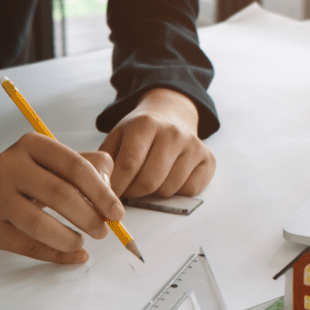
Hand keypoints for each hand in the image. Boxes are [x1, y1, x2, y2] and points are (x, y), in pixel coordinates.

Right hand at [0, 136, 123, 263]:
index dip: (101, 192)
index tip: (117, 212)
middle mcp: (10, 166)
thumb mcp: (53, 161)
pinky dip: (56, 255)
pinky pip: (27, 246)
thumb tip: (111, 196)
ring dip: (69, 238)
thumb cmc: (25, 176)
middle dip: (89, 217)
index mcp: (32, 145)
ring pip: (39, 224)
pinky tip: (74, 255)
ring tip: (82, 241)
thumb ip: (89, 168)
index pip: (75, 166)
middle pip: (59, 194)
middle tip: (103, 230)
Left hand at [99, 88, 214, 197]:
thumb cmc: (140, 131)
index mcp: (146, 124)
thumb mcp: (117, 136)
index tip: (109, 195)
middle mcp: (172, 132)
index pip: (129, 164)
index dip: (117, 186)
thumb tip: (100, 189)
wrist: (171, 114)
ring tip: (148, 178)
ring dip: (154, 193)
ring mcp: (193, 145)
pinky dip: (176, 192)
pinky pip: (189, 190)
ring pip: (168, 189)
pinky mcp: (208, 159)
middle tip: (128, 190)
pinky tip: (169, 177)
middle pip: (149, 181)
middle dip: (133, 192)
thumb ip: (106, 161)